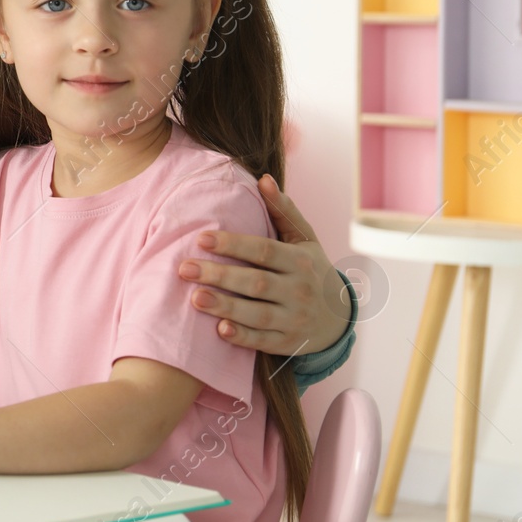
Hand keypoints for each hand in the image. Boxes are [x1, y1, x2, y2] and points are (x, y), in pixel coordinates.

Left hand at [180, 174, 350, 355]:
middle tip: (184, 268)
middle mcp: (299, 290)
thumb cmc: (311, 269)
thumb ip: (283, 210)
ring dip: (225, 306)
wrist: (338, 317)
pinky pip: (263, 341)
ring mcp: (295, 319)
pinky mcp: (288, 343)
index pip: (263, 250)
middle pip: (256, 282)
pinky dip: (242, 336)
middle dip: (219, 275)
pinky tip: (219, 329)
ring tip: (194, 297)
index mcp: (300, 261)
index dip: (232, 244)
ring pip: (258, 313)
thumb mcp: (305, 239)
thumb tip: (263, 179)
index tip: (201, 238)